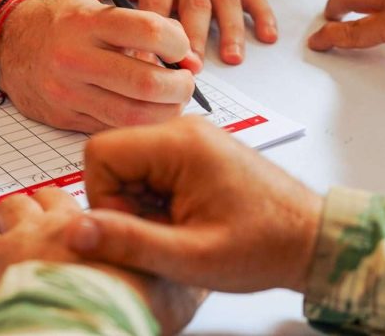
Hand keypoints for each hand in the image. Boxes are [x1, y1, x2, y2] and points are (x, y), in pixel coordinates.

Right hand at [0, 0, 200, 132]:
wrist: (6, 42)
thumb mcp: (95, 8)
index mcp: (87, 23)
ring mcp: (67, 92)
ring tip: (169, 100)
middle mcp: (75, 58)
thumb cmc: (59, 23)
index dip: (179, 43)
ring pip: (133, 116)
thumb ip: (139, 27)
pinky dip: (137, 124)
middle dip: (179, 87)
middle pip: (146, 83)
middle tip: (184, 83)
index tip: (182, 50)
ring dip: (164, 112)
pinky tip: (143, 111)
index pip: (150, 32)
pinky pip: (112, 128)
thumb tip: (187, 56)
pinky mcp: (63, 117)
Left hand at [0, 187, 203, 334]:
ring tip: (3, 230)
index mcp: (106, 228)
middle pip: (48, 199)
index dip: (90, 214)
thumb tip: (204, 277)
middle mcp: (65, 226)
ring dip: (6, 218)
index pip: (96, 206)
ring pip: (10, 210)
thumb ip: (188, 278)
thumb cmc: (133, 309)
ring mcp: (29, 239)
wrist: (96, 323)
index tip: (90, 224)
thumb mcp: (179, 290)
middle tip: (43, 220)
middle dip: (44, 206)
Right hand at [63, 116, 322, 292]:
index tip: (135, 228)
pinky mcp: (195, 151)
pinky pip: (150, 169)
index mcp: (180, 142)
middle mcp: (184, 128)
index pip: (100, 152)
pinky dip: (155, 200)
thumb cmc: (264, 246)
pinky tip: (183, 221)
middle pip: (113, 157)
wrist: (310, 239)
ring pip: (130, 166)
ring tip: (178, 230)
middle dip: (124, 202)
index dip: (104, 198)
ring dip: (141, 204)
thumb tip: (74, 232)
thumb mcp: (190, 256)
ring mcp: (190, 138)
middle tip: (161, 234)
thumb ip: (128, 242)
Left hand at [66, 0, 277, 64]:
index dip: (149, 39)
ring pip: (223, 2)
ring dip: (229, 31)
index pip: (150, 9)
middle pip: (190, 7)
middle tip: (191, 72)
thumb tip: (64, 20)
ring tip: (231, 58)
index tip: (147, 68)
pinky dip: (262, 14)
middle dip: (191, 39)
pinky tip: (268, 36)